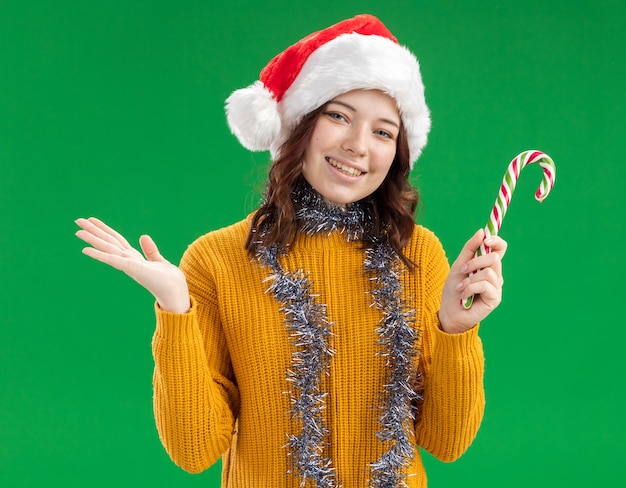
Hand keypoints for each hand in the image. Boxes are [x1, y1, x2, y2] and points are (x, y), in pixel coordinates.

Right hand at [75, 217, 189, 313]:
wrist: (176, 293)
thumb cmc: (168, 281)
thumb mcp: (159, 261)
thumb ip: (150, 250)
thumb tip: (143, 236)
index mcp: (133, 258)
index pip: (116, 240)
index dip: (104, 229)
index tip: (92, 220)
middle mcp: (128, 260)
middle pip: (108, 241)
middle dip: (94, 231)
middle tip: (78, 220)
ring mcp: (129, 264)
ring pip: (108, 248)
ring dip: (93, 239)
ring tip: (77, 230)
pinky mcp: (132, 268)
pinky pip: (113, 259)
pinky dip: (99, 255)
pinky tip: (85, 250)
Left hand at [438, 229, 506, 333]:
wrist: (449, 312)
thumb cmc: (454, 290)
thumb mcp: (459, 265)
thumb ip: (470, 249)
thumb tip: (482, 231)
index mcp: (488, 266)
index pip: (500, 248)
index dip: (496, 241)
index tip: (486, 239)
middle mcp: (495, 275)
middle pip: (494, 258)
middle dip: (475, 262)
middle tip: (462, 270)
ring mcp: (496, 287)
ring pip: (488, 272)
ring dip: (469, 279)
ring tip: (460, 287)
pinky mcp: (495, 299)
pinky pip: (485, 285)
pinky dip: (471, 288)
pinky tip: (464, 296)